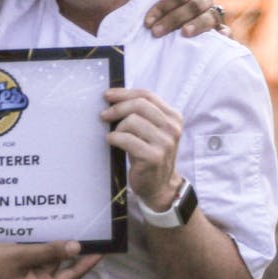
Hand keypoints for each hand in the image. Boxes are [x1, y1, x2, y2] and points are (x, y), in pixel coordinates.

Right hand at [0, 241, 100, 278]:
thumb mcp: (20, 255)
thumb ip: (49, 252)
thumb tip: (76, 248)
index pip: (70, 277)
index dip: (86, 263)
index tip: (101, 250)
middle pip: (56, 271)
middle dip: (64, 252)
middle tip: (79, 231)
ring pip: (41, 266)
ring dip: (47, 251)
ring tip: (58, 228)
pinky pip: (29, 266)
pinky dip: (34, 253)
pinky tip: (36, 236)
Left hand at [102, 87, 182, 209]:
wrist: (159, 185)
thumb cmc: (149, 154)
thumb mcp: (152, 131)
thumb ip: (142, 114)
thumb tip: (113, 98)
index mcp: (173, 117)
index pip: (147, 96)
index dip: (124, 93)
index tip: (107, 95)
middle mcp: (172, 128)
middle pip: (139, 105)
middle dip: (117, 108)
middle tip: (104, 115)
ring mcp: (165, 143)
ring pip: (132, 121)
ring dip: (117, 127)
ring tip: (115, 136)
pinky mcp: (154, 157)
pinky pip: (127, 140)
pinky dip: (114, 138)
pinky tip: (111, 142)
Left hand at [145, 0, 230, 37]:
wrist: (181, 28)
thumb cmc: (168, 11)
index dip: (163, 6)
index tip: (147, 22)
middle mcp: (205, 1)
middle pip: (194, 6)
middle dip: (173, 19)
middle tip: (155, 32)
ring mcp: (214, 16)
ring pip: (210, 17)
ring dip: (198, 24)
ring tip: (184, 32)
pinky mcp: (222, 33)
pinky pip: (227, 31)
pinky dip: (225, 32)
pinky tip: (221, 35)